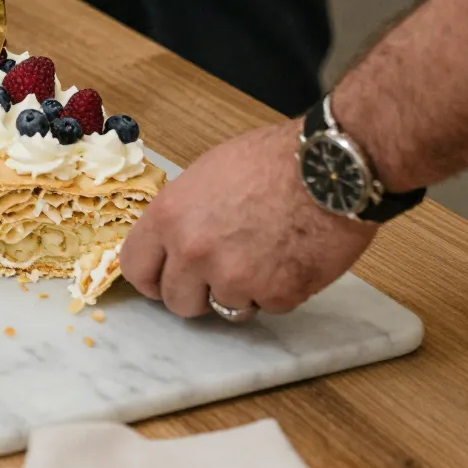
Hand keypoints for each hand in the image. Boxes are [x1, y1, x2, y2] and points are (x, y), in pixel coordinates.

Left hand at [120, 121, 376, 317]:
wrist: (331, 166)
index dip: (152, 277)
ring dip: (241, 292)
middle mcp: (193, 252)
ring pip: (224, 308)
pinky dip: (279, 290)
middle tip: (220, 274)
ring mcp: (233, 278)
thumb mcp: (206, 175)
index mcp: (170, 217)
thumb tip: (174, 242)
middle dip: (196, 292)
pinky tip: (292, 256)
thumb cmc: (273, 159)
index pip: (136, 268)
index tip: (165, 279)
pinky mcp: (275, 295)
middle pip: (176, 300)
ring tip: (265, 254)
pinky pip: (267, 307)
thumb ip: (184, 215)